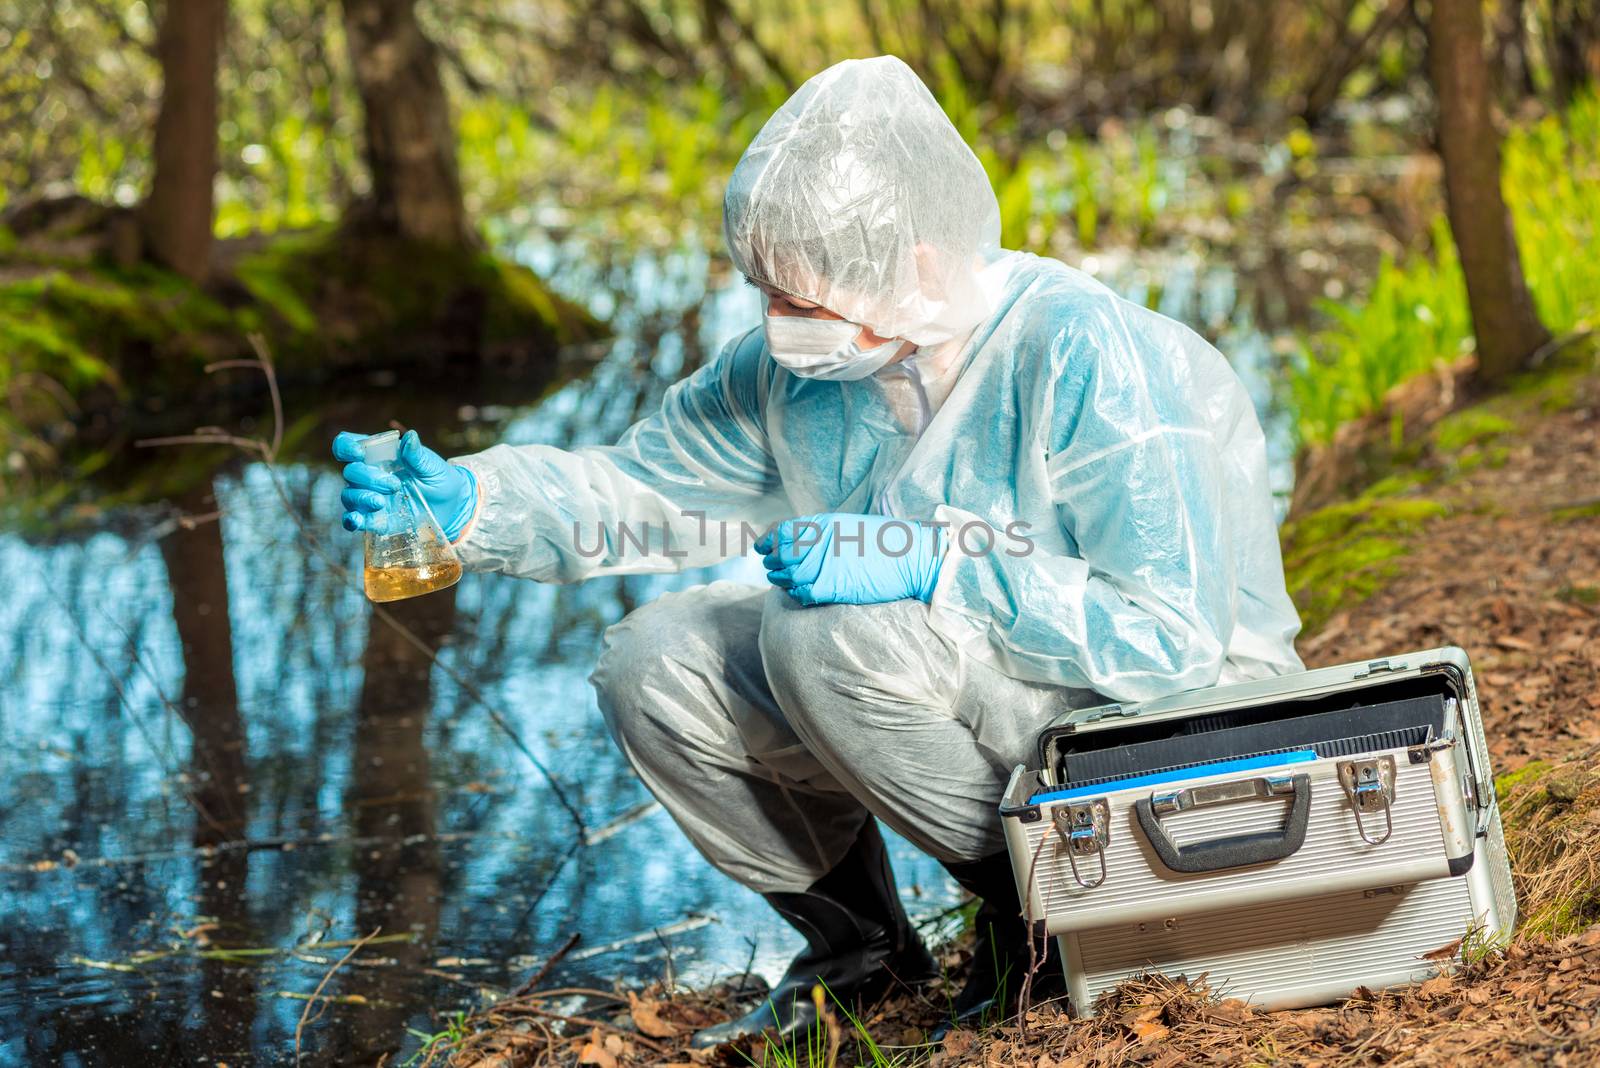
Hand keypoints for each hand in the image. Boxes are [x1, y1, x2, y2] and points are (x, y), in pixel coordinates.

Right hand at [333, 429, 477, 539]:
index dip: (346, 446)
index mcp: (379, 455)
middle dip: (368, 478)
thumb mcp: (432, 466)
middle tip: (394, 485)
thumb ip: (417, 455)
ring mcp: (370, 497)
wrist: (452, 507)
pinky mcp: (376, 519)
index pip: (348, 445)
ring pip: (349, 495)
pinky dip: (352, 520)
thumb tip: (410, 437)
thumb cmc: (440, 479)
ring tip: (381, 502)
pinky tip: (357, 520)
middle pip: (350, 472)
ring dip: (361, 497)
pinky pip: (355, 520)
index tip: (358, 453)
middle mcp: (369, 475)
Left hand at [755, 513, 945, 605]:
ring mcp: (826, 565)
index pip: (782, 531)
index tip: (761, 548)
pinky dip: (797, 594)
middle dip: (772, 563)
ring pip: (788, 576)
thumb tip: (801, 543)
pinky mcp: (833, 587)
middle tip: (771, 568)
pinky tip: (800, 593)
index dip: (767, 541)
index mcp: (824, 524)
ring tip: (780, 580)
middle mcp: (820, 542)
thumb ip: (824, 533)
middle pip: (781, 555)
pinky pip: (803, 593)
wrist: (913, 558)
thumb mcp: (851, 526)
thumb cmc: (888, 542)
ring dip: (781, 580)